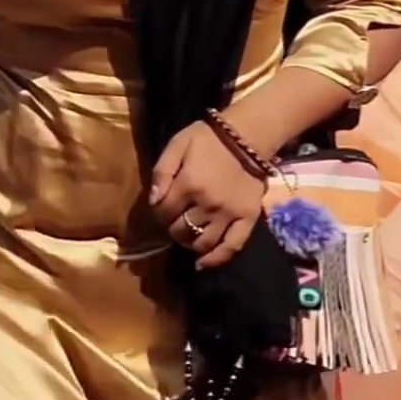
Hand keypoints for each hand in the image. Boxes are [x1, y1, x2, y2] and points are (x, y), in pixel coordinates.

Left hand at [150, 121, 264, 270]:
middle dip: (172, 228)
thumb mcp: (177, 145)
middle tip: (175, 220)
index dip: (158, 212)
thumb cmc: (208, 139)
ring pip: (202, 243)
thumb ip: (161, 172)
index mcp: (188, 185)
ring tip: (188, 235)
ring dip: (189, 243)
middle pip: (180, 230)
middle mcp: (208, 204)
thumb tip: (153, 201)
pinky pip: (231, 247)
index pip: (163, 212)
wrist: (247, 136)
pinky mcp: (248, 219)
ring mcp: (229, 214)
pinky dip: (216, 259)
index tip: (162, 207)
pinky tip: (203, 263)